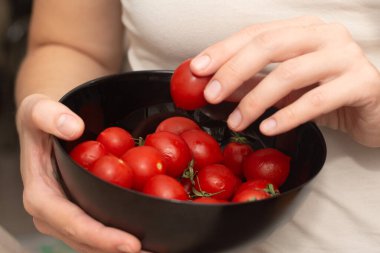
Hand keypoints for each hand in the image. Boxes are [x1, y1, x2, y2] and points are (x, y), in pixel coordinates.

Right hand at [16, 94, 142, 252]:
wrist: (49, 126)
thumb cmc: (42, 121)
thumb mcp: (37, 109)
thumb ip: (49, 115)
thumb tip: (72, 128)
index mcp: (41, 194)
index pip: (71, 222)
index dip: (100, 236)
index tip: (131, 243)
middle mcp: (54, 212)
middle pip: (87, 240)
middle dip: (117, 250)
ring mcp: (69, 215)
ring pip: (96, 242)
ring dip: (122, 248)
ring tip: (156, 250)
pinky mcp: (84, 210)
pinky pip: (103, 228)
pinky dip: (123, 235)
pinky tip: (149, 237)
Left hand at [191, 16, 379, 146]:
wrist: (376, 109)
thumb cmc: (328, 94)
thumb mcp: (285, 88)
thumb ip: (253, 83)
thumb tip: (215, 87)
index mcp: (304, 29)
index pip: (256, 33)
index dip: (223, 50)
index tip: (197, 69)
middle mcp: (325, 35)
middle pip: (269, 45)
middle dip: (233, 71)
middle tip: (210, 95)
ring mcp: (346, 57)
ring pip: (290, 73)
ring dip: (255, 100)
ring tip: (236, 122)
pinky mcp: (362, 83)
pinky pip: (318, 100)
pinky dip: (288, 115)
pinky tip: (269, 128)